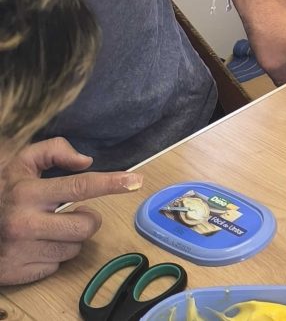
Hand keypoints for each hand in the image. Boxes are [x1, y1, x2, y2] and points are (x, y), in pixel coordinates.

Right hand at [0, 139, 142, 284]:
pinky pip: (56, 265)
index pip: (79, 187)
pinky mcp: (19, 272)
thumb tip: (86, 161)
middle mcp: (24, 223)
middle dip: (88, 220)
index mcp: (27, 192)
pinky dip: (51, 255)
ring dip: (68, 238)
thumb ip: (52, 152)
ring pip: (74, 247)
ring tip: (45, 229)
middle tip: (71, 215)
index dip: (111, 183)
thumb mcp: (20, 164)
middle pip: (86, 226)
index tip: (135, 181)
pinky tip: (34, 245)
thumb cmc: (1, 192)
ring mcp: (22, 250)